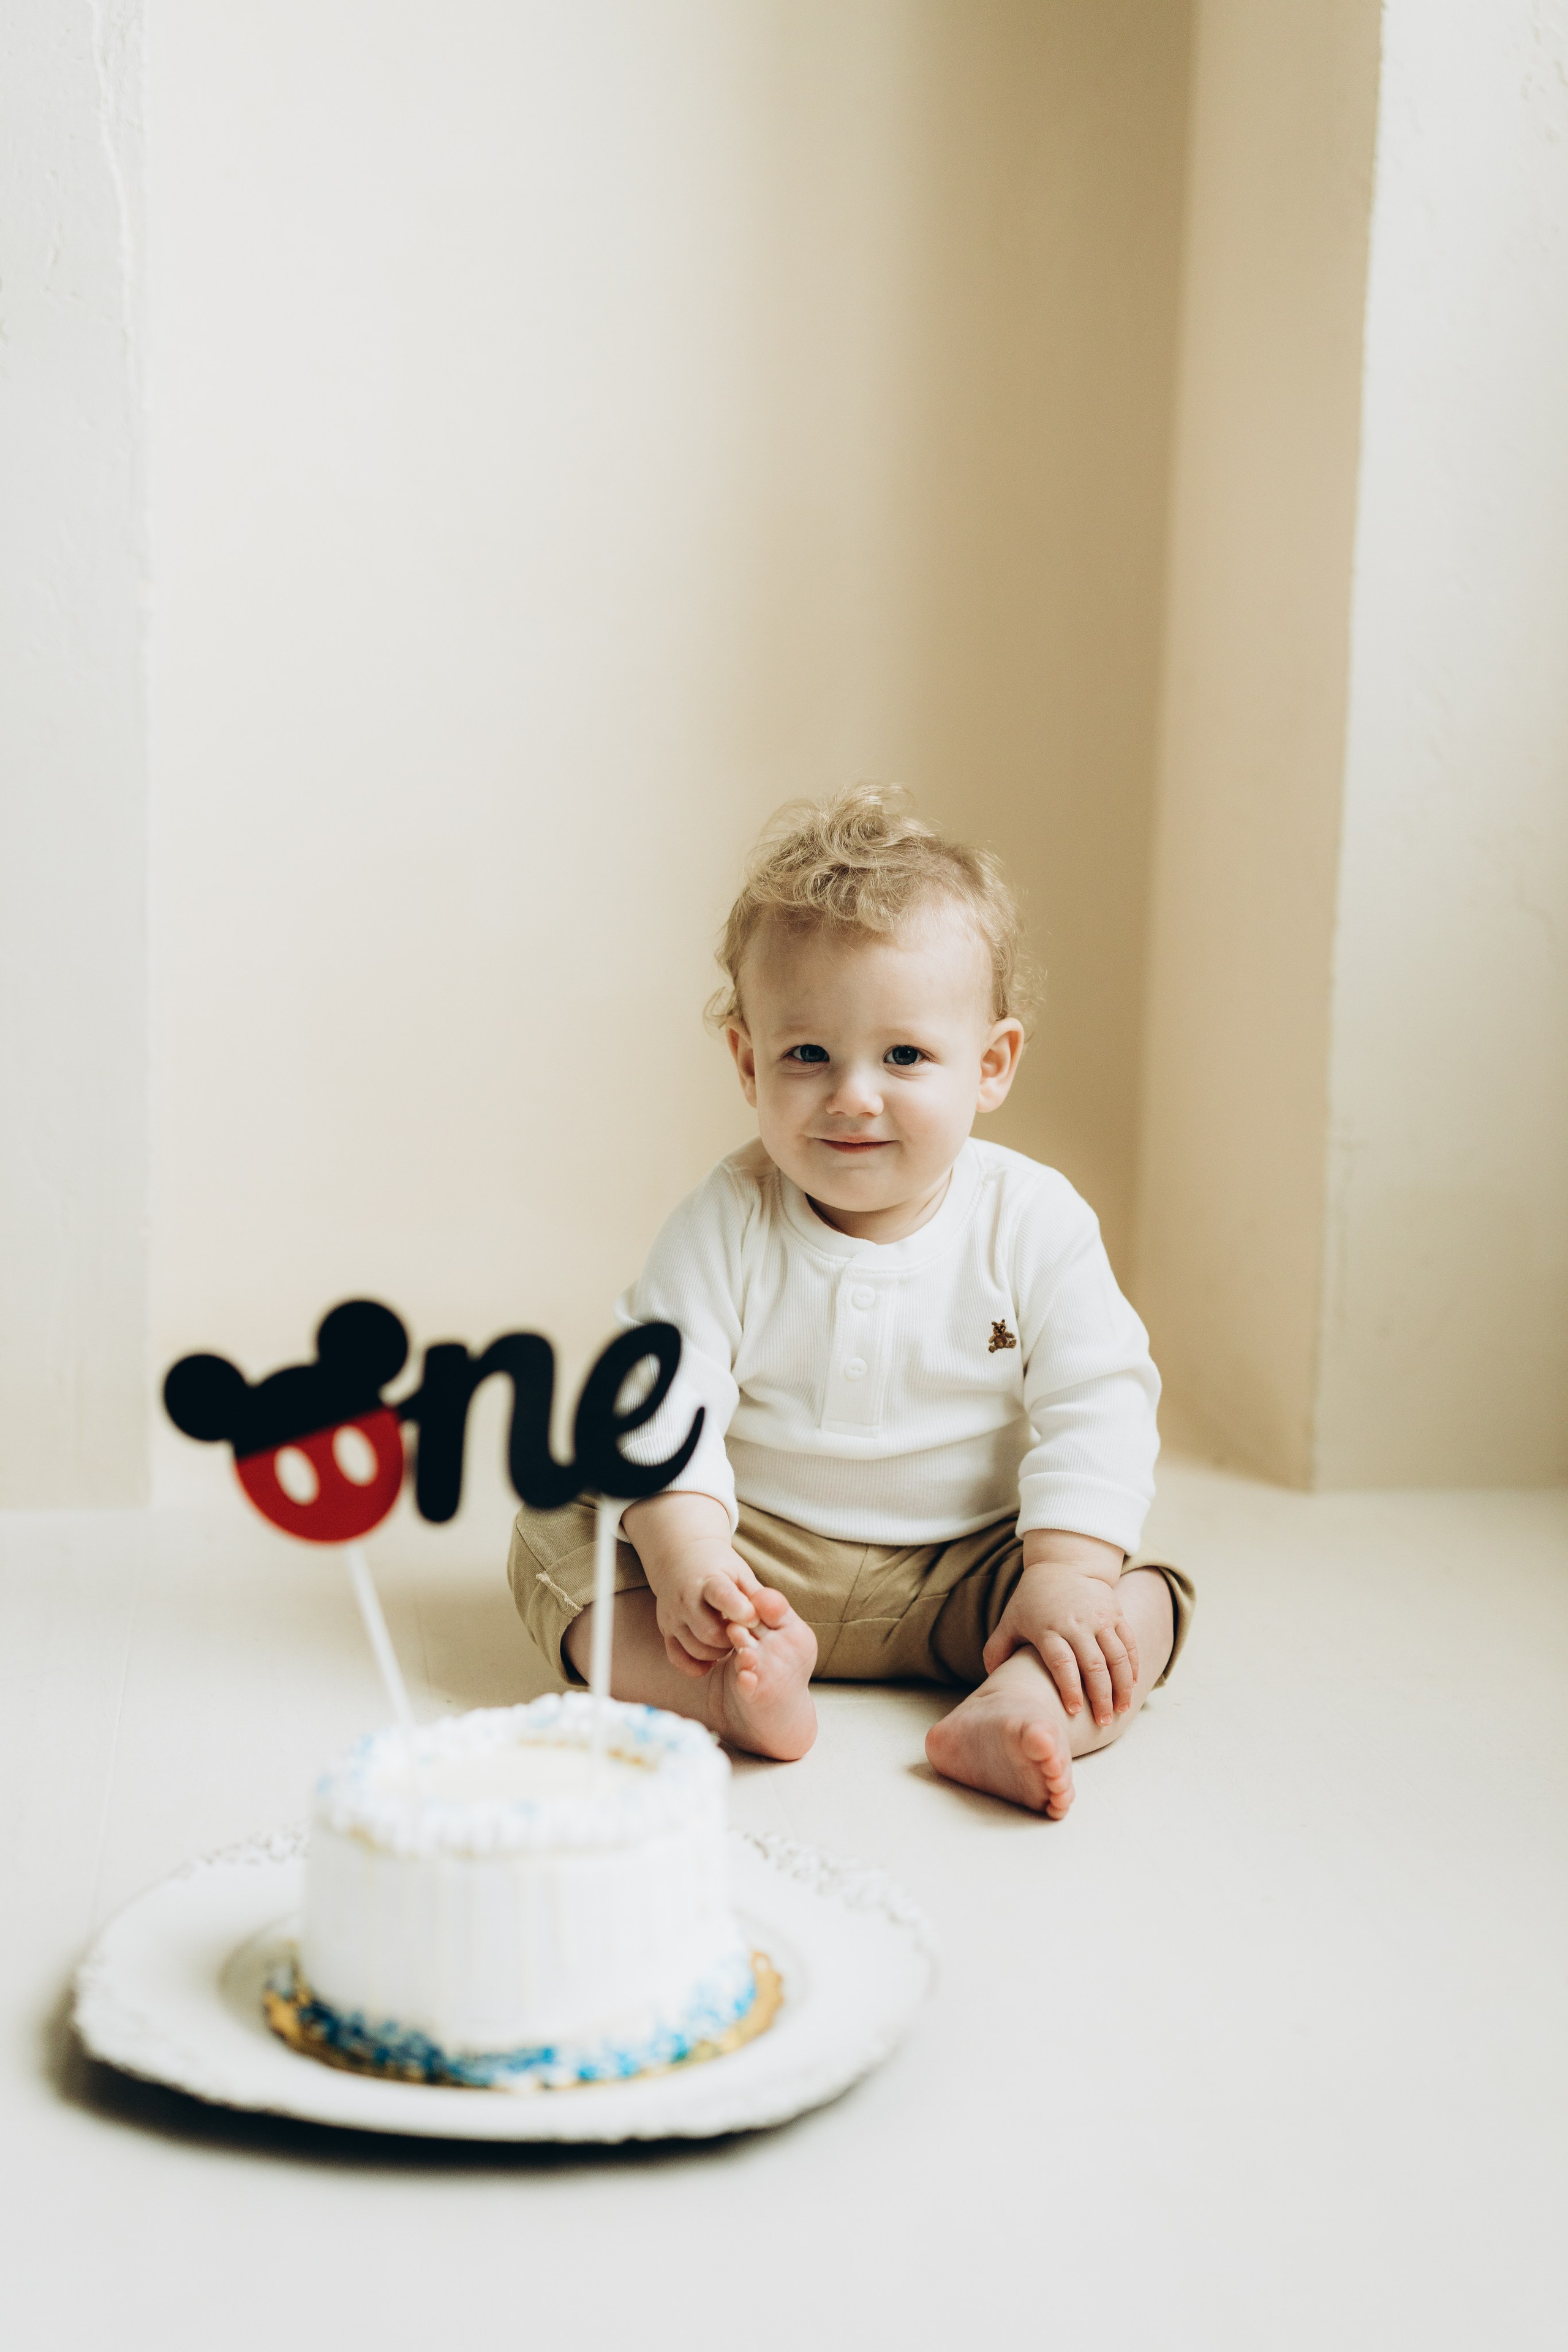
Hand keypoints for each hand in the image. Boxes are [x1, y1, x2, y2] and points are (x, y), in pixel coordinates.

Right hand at [649, 1538, 791, 1677]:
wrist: (681, 1558)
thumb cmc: (720, 1568)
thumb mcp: (740, 1573)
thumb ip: (756, 1595)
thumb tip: (776, 1614)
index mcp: (708, 1580)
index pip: (721, 1596)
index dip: (739, 1610)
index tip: (752, 1618)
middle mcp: (685, 1599)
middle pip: (709, 1633)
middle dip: (731, 1640)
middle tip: (742, 1635)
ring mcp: (672, 1616)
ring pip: (695, 1648)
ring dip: (717, 1653)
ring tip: (728, 1643)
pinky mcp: (665, 1630)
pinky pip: (677, 1658)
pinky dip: (695, 1665)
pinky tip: (711, 1659)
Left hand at [984, 1549, 1137, 1728]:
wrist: (1063, 1564)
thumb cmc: (1032, 1600)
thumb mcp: (1010, 1621)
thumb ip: (997, 1650)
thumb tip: (992, 1680)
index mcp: (1048, 1629)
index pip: (1062, 1663)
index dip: (1069, 1689)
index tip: (1074, 1711)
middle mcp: (1076, 1623)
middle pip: (1093, 1665)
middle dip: (1101, 1697)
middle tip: (1103, 1721)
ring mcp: (1099, 1618)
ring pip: (1117, 1657)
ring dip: (1122, 1686)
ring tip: (1121, 1710)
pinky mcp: (1116, 1613)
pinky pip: (1129, 1643)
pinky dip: (1133, 1666)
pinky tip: (1131, 1686)